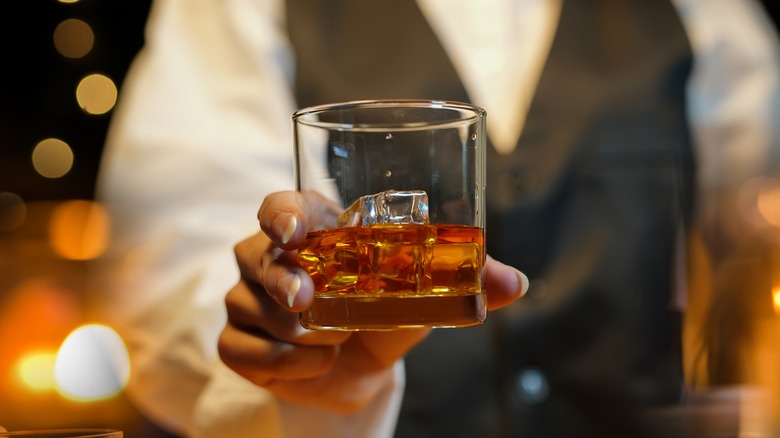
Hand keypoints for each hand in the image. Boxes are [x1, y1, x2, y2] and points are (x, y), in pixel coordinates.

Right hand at [218, 190, 527, 412]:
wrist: (362, 366)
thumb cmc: (385, 313)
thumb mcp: (422, 293)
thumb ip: (463, 280)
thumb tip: (514, 283)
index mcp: (313, 229)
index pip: (281, 207)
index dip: (280, 213)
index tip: (293, 228)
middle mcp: (271, 257)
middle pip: (256, 254)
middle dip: (283, 280)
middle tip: (310, 302)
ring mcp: (248, 299)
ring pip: (252, 307)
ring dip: (301, 333)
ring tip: (339, 341)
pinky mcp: (238, 342)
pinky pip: (244, 349)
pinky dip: (285, 362)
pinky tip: (317, 362)